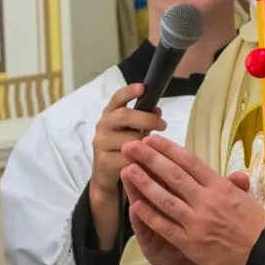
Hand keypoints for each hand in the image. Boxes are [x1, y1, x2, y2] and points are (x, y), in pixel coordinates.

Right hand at [88, 85, 165, 247]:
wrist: (106, 177)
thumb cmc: (123, 149)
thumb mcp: (134, 132)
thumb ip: (144, 120)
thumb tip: (157, 110)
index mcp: (110, 114)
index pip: (117, 98)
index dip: (129, 92)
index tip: (142, 87)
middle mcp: (102, 126)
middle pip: (124, 115)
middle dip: (146, 118)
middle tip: (163, 124)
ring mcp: (100, 144)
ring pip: (129, 139)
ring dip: (145, 143)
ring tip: (155, 148)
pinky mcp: (103, 162)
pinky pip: (127, 158)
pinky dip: (140, 159)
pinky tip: (147, 162)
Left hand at [121, 135, 264, 264]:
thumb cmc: (258, 228)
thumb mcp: (250, 201)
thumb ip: (236, 187)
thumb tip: (237, 174)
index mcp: (221, 187)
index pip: (190, 163)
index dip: (168, 150)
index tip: (151, 140)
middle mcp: (207, 201)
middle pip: (174, 176)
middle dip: (150, 159)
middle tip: (131, 147)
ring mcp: (197, 222)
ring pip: (165, 199)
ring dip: (144, 184)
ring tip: (127, 170)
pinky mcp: (190, 244)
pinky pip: (166, 227)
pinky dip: (150, 216)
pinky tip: (136, 205)